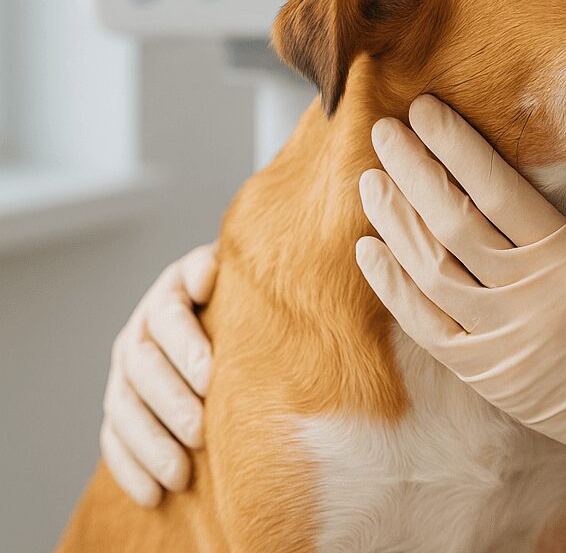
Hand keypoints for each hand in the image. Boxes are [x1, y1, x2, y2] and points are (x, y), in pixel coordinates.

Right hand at [100, 241, 218, 506]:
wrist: (233, 308)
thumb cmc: (250, 293)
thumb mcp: (244, 273)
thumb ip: (226, 271)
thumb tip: (207, 274)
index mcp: (171, 292)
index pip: (169, 316)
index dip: (186, 347)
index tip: (210, 375)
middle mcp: (140, 330)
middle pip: (144, 368)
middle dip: (170, 404)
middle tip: (201, 432)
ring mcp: (126, 370)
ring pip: (124, 409)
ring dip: (150, 446)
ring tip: (180, 476)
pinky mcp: (122, 405)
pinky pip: (115, 440)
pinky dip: (132, 470)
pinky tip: (153, 496)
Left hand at [357, 94, 565, 552]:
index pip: (497, 190)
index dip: (456, 146)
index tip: (426, 110)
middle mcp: (527, 298)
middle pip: (452, 222)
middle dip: (412, 170)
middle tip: (383, 130)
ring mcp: (500, 340)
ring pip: (429, 270)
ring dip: (394, 221)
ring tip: (371, 180)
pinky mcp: (483, 373)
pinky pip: (424, 325)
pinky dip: (392, 286)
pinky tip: (370, 250)